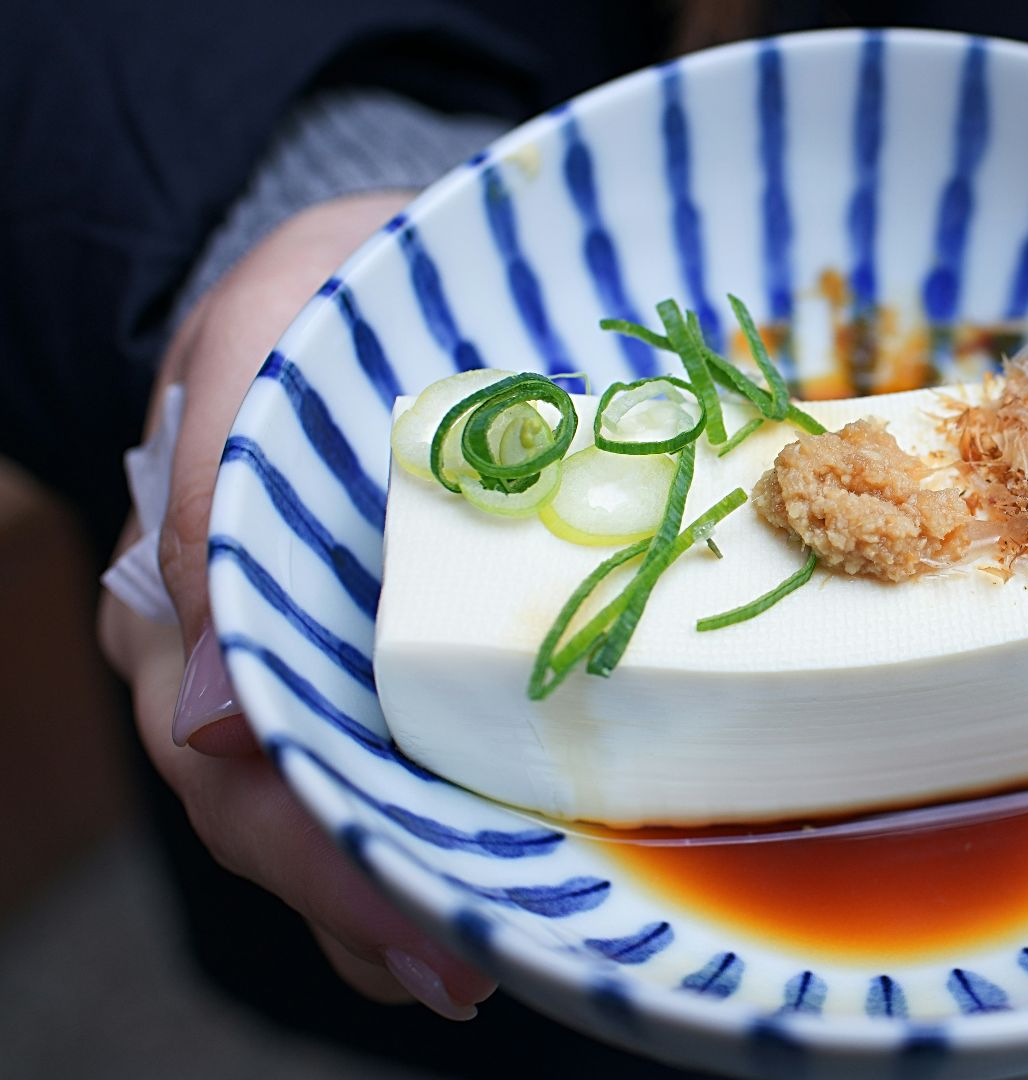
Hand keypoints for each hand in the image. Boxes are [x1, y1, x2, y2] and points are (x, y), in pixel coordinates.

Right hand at [98, 191, 496, 1019]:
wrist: (377, 271)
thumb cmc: (319, 291)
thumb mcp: (259, 336)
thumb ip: (215, 490)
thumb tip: (212, 719)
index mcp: (190, 584)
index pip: (228, 757)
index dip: (312, 853)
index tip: (409, 920)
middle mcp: (233, 643)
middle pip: (280, 809)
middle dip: (367, 900)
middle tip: (464, 973)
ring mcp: (308, 650)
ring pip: (333, 800)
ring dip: (402, 888)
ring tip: (484, 961)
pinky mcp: (382, 641)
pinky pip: (395, 751)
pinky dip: (435, 822)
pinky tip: (491, 880)